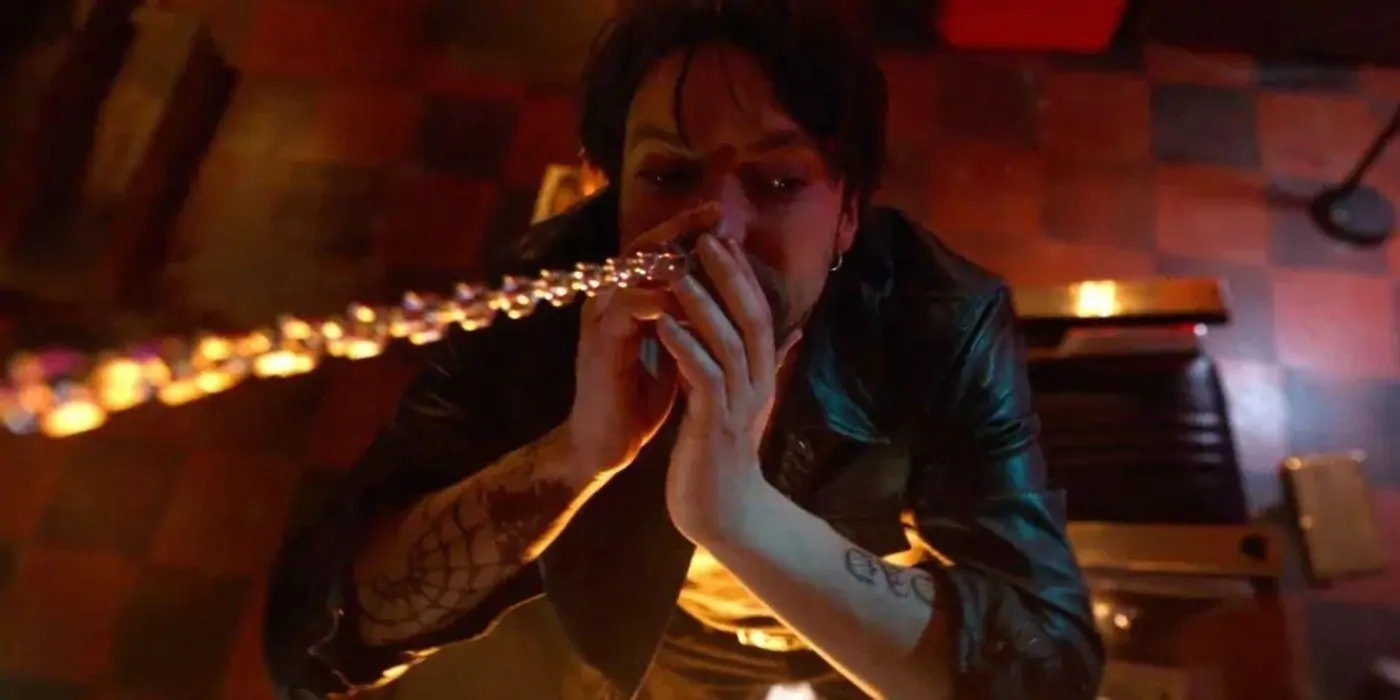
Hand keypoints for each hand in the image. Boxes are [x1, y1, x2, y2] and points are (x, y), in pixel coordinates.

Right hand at [563, 203, 721, 474]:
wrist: (605, 445)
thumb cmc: (639, 402)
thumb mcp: (678, 357)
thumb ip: (697, 328)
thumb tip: (737, 309)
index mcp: (629, 302)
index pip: (657, 252)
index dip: (688, 232)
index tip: (725, 219)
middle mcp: (611, 301)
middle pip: (643, 248)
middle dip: (681, 229)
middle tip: (717, 214)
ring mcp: (601, 318)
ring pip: (635, 272)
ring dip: (674, 261)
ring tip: (709, 250)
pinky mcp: (600, 342)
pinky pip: (628, 307)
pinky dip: (659, 300)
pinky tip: (688, 298)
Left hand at [655, 234, 800, 541]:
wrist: (722, 515)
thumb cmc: (723, 456)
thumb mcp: (745, 403)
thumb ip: (765, 365)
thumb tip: (791, 331)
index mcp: (762, 376)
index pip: (759, 313)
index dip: (742, 275)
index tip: (720, 238)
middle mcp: (757, 385)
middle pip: (752, 319)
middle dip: (730, 277)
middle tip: (706, 239)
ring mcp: (738, 405)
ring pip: (729, 344)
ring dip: (704, 305)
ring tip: (679, 271)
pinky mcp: (714, 426)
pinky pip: (703, 378)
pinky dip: (685, 348)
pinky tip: (665, 324)